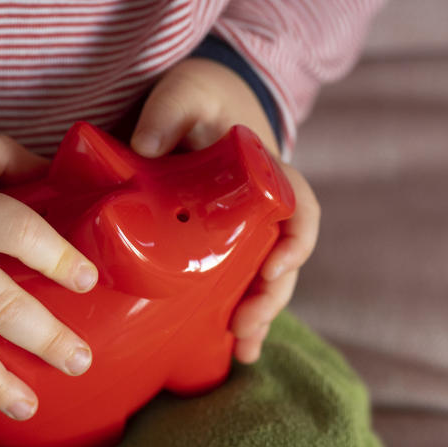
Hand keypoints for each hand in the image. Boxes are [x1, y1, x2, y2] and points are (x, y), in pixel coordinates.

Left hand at [131, 58, 320, 363]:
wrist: (190, 109)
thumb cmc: (198, 100)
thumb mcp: (186, 92)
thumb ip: (170, 111)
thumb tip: (145, 146)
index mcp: (268, 177)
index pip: (302, 211)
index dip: (297, 242)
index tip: (275, 266)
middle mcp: (263, 213)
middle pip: (283, 261)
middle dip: (271, 298)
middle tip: (245, 324)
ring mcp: (242, 236)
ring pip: (261, 283)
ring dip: (257, 319)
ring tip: (243, 350)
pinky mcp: (216, 252)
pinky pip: (232, 288)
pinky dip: (231, 321)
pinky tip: (228, 353)